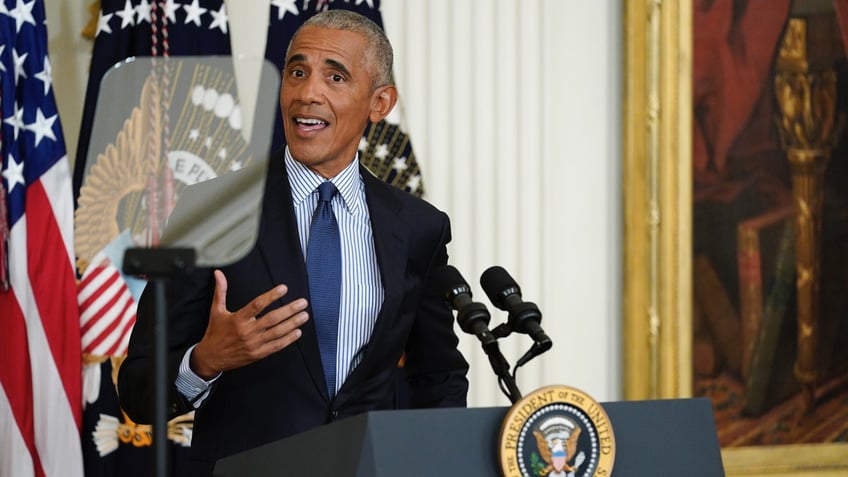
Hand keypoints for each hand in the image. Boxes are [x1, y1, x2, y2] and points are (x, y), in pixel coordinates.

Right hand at [190, 270, 308, 378]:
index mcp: (238, 319)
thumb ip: (221, 291)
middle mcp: (247, 331)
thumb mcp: (216, 310)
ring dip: (292, 323)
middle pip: (272, 319)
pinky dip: (288, 340)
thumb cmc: (215, 332)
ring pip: (277, 332)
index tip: (283, 288)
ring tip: (304, 315)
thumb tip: (218, 273)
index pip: (257, 305)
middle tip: (302, 303)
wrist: (211, 358)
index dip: (271, 296)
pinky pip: (276, 346)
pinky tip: (298, 332)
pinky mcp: (258, 354)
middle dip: (289, 310)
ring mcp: (253, 344)